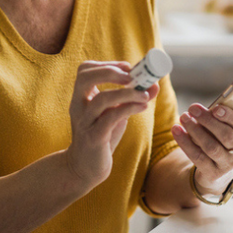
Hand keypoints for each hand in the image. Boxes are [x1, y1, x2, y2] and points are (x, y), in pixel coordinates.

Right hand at [66, 61, 157, 186]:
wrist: (85, 167)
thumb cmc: (100, 136)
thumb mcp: (115, 113)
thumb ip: (132, 98)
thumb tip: (154, 84)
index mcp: (81, 96)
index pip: (85, 69)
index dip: (106, 64)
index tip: (127, 67)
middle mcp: (78, 106)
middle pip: (85, 78)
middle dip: (110, 72)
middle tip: (131, 76)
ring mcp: (85, 122)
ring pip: (101, 100)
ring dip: (127, 93)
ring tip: (144, 95)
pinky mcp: (93, 138)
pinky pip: (110, 119)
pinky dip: (128, 109)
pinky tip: (143, 107)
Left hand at [171, 93, 232, 194]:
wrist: (220, 172)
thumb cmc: (232, 141)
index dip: (229, 116)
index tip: (216, 107)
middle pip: (225, 136)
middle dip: (208, 121)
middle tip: (193, 108)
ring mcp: (227, 165)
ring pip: (210, 147)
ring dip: (195, 131)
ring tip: (184, 117)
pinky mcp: (211, 173)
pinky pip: (197, 157)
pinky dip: (185, 143)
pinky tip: (177, 131)